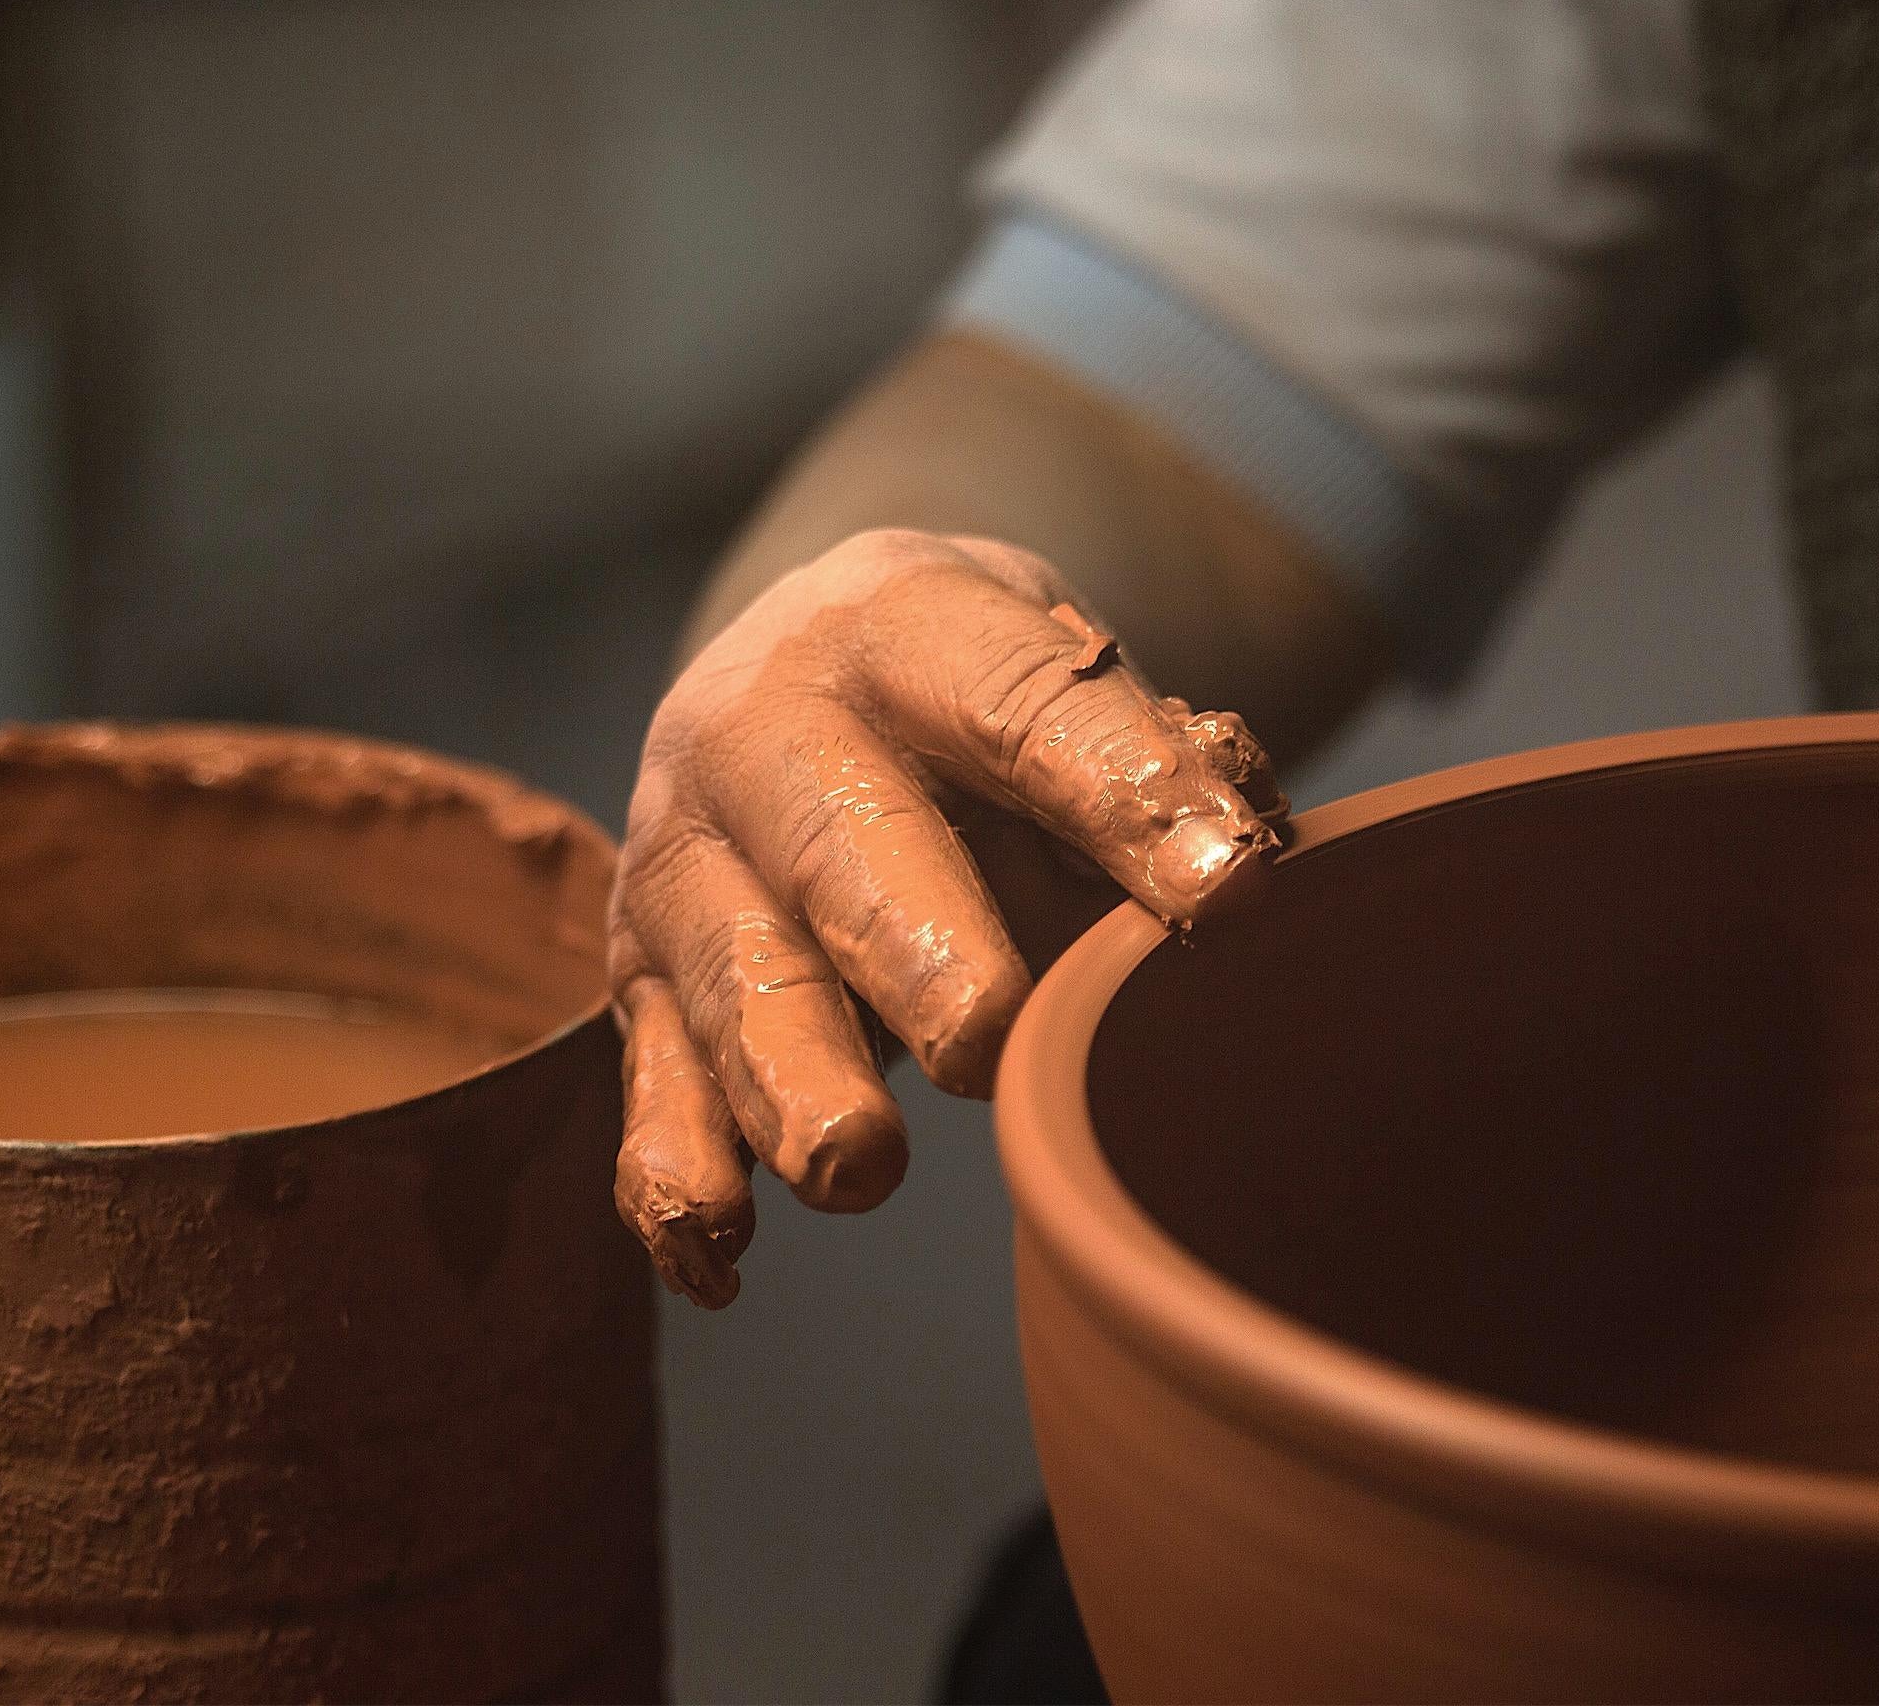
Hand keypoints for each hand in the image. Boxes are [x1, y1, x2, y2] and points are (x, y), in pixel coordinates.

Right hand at [607, 530, 1283, 1304]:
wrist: (804, 661)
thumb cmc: (978, 700)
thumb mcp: (1063, 677)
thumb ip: (1148, 770)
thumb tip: (1235, 862)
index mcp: (899, 623)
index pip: (1018, 704)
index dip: (1119, 791)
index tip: (1226, 888)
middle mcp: (762, 725)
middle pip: (837, 837)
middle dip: (912, 943)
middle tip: (983, 1041)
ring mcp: (688, 852)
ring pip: (729, 970)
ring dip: (788, 1076)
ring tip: (855, 1168)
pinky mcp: (642, 970)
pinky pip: (650, 1077)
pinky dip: (675, 1170)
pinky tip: (721, 1255)